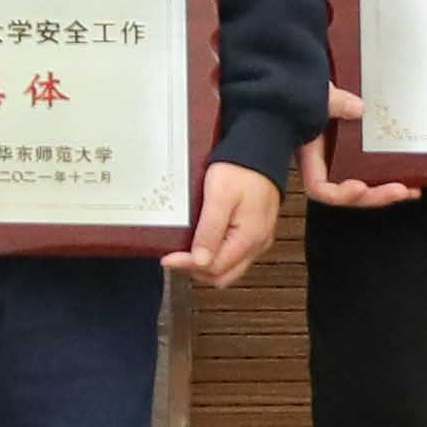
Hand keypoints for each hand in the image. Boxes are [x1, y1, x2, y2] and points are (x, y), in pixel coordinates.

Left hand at [167, 159, 281, 288]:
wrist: (260, 151)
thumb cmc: (240, 170)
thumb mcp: (219, 197)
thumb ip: (210, 231)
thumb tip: (200, 262)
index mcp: (249, 239)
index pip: (214, 268)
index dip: (187, 265)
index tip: (167, 258)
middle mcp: (257, 245)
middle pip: (223, 275)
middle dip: (196, 270)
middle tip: (174, 257)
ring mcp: (258, 240)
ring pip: (229, 268)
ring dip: (206, 265)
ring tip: (184, 252)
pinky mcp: (256, 232)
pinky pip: (235, 255)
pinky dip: (216, 255)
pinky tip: (202, 243)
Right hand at [298, 87, 423, 209]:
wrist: (309, 80)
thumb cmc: (303, 93)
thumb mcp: (314, 95)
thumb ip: (332, 103)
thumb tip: (358, 109)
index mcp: (310, 154)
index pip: (318, 187)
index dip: (339, 194)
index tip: (360, 187)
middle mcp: (326, 161)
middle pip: (347, 193)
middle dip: (375, 196)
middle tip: (399, 190)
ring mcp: (343, 156)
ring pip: (363, 184)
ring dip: (386, 191)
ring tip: (410, 189)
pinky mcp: (358, 148)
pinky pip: (373, 169)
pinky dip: (390, 174)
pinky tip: (409, 173)